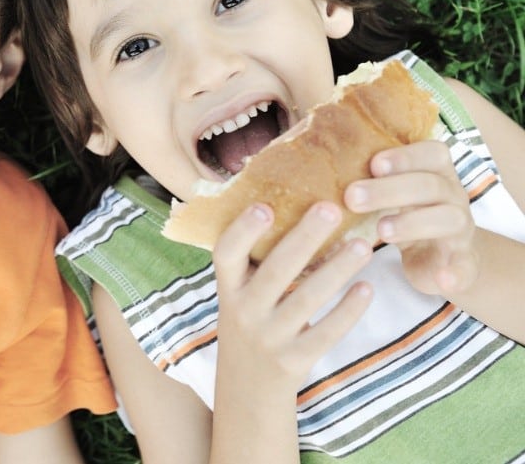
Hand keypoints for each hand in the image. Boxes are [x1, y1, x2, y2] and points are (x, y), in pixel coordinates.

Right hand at [213, 202, 372, 395]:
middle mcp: (243, 312)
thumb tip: (293, 203)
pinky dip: (348, 310)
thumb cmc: (251, 324)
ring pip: (307, 299)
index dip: (243, 231)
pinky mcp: (294, 360)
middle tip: (331, 208)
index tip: (264, 205)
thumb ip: (256, 262)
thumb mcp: (240, 295)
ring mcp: (269, 337)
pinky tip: (367, 288)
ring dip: (337, 269)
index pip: (226, 254)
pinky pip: (326, 332)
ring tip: (363, 244)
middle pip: (275, 271)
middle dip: (304, 237)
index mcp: (228, 289)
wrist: (247, 391)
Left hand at [345, 140, 476, 295]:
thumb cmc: (404, 214)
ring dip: (414, 223)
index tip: (373, 163)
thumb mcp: (389, 194)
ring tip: (382, 230)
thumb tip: (308, 164)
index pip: (431, 153)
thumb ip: (365, 179)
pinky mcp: (462, 262)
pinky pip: (465, 266)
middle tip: (352, 197)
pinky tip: (442, 278)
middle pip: (429, 185)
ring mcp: (459, 229)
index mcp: (434, 173)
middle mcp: (451, 196)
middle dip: (390, 190)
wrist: (442, 257)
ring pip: (448, 219)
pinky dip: (455, 272)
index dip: (405, 157)